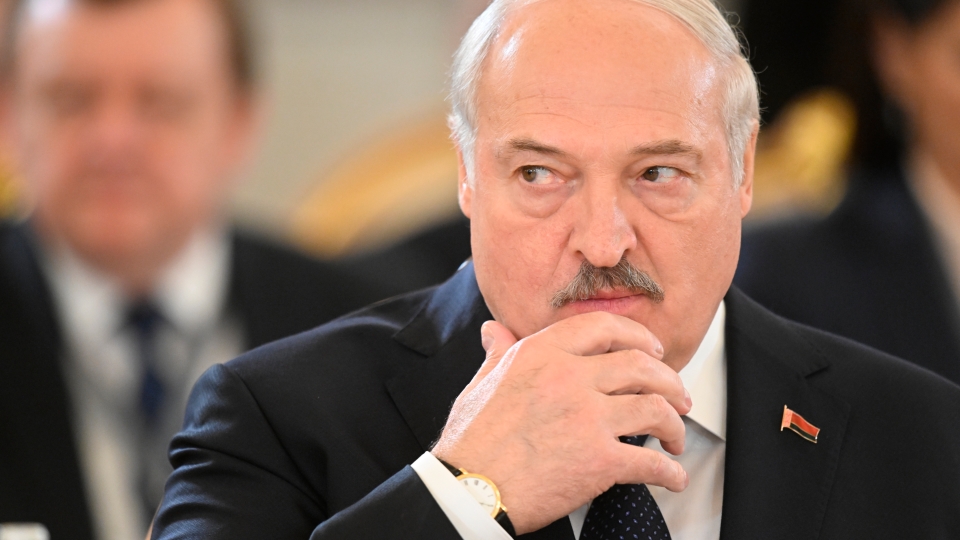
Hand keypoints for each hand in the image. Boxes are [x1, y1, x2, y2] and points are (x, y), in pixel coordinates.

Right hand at [431, 311, 691, 533]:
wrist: (469, 489)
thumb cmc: (472, 440)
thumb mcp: (482, 383)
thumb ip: (497, 353)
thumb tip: (492, 329)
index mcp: (542, 353)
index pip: (605, 327)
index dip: (639, 336)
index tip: (653, 350)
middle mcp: (569, 377)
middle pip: (641, 366)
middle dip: (670, 381)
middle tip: (679, 396)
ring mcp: (587, 418)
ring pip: (656, 409)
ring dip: (675, 425)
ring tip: (676, 438)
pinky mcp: (599, 461)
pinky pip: (652, 462)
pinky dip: (671, 472)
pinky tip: (673, 477)